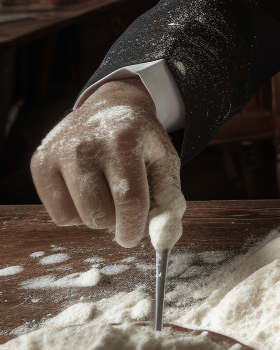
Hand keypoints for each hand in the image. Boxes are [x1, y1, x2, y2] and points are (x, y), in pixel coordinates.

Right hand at [30, 78, 185, 248]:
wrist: (112, 106)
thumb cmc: (142, 144)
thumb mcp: (164, 164)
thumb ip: (169, 204)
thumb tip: (163, 243)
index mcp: (124, 142)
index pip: (130, 200)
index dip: (134, 227)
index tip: (134, 237)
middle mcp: (87, 145)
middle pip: (101, 214)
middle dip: (117, 221)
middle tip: (124, 204)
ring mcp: (59, 152)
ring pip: (79, 217)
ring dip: (98, 217)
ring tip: (107, 194)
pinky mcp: (40, 162)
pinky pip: (59, 214)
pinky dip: (76, 214)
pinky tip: (87, 191)